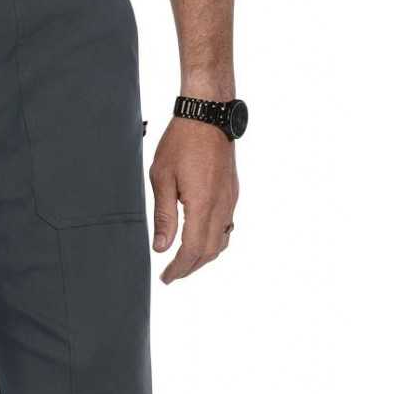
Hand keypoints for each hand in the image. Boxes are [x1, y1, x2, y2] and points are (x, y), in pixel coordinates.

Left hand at [149, 116, 238, 283]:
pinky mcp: (232, 192)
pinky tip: (201, 236)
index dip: (179, 268)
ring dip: (204, 255)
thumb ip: (163, 215)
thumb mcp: (162, 176)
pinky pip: (227, 225)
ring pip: (221, 241)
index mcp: (201, 205)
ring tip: (184, 260)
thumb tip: (161, 247)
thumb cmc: (181, 141)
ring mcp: (230, 200)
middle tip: (172, 274)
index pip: (192, 250)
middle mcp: (221, 207)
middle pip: (209, 251)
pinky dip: (214, 239)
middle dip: (190, 267)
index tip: (166, 278)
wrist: (207, 115)